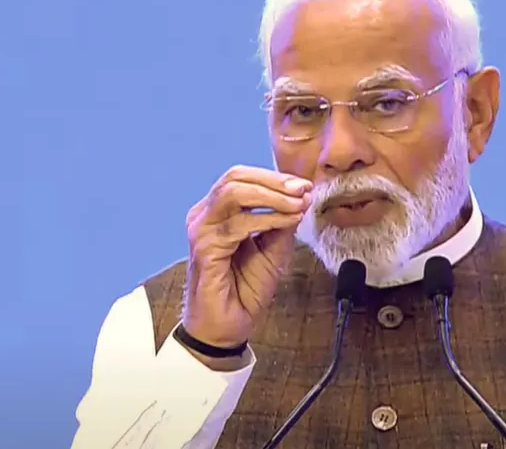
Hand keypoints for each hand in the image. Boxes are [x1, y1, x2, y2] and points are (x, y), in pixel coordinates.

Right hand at [182, 165, 311, 352]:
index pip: (242, 178)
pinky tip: (287, 221)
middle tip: (302, 189)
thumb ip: (283, 223)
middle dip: (274, 181)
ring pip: (234, 193)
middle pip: (235, 177)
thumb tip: (301, 196)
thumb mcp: (274, 250)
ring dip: (272, 196)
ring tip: (298, 204)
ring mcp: (201, 231)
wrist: (229, 328)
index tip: (304, 185)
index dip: (274, 177)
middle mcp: (205, 216)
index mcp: (218, 212)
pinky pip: (237, 224)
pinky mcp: (204, 250)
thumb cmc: (245, 290)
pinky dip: (267, 218)